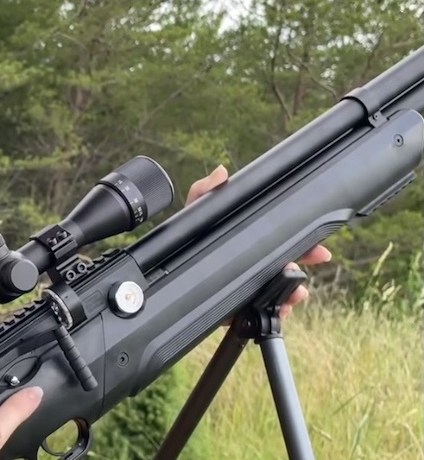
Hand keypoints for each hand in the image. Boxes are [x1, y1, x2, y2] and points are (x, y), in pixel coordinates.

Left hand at [186, 165, 332, 319]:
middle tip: (317, 258)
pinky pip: (260, 312)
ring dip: (292, 290)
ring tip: (296, 291)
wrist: (168, 278)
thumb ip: (203, 192)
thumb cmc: (185, 241)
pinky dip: (275, 312)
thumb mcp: (192, 215)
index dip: (301, 240)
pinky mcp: (236, 309)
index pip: (279, 238)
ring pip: (278, 289)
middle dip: (305, 262)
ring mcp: (246, 287)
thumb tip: (220, 173)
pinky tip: (281, 309)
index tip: (317, 243)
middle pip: (285, 263)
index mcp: (246, 241)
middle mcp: (250, 263)